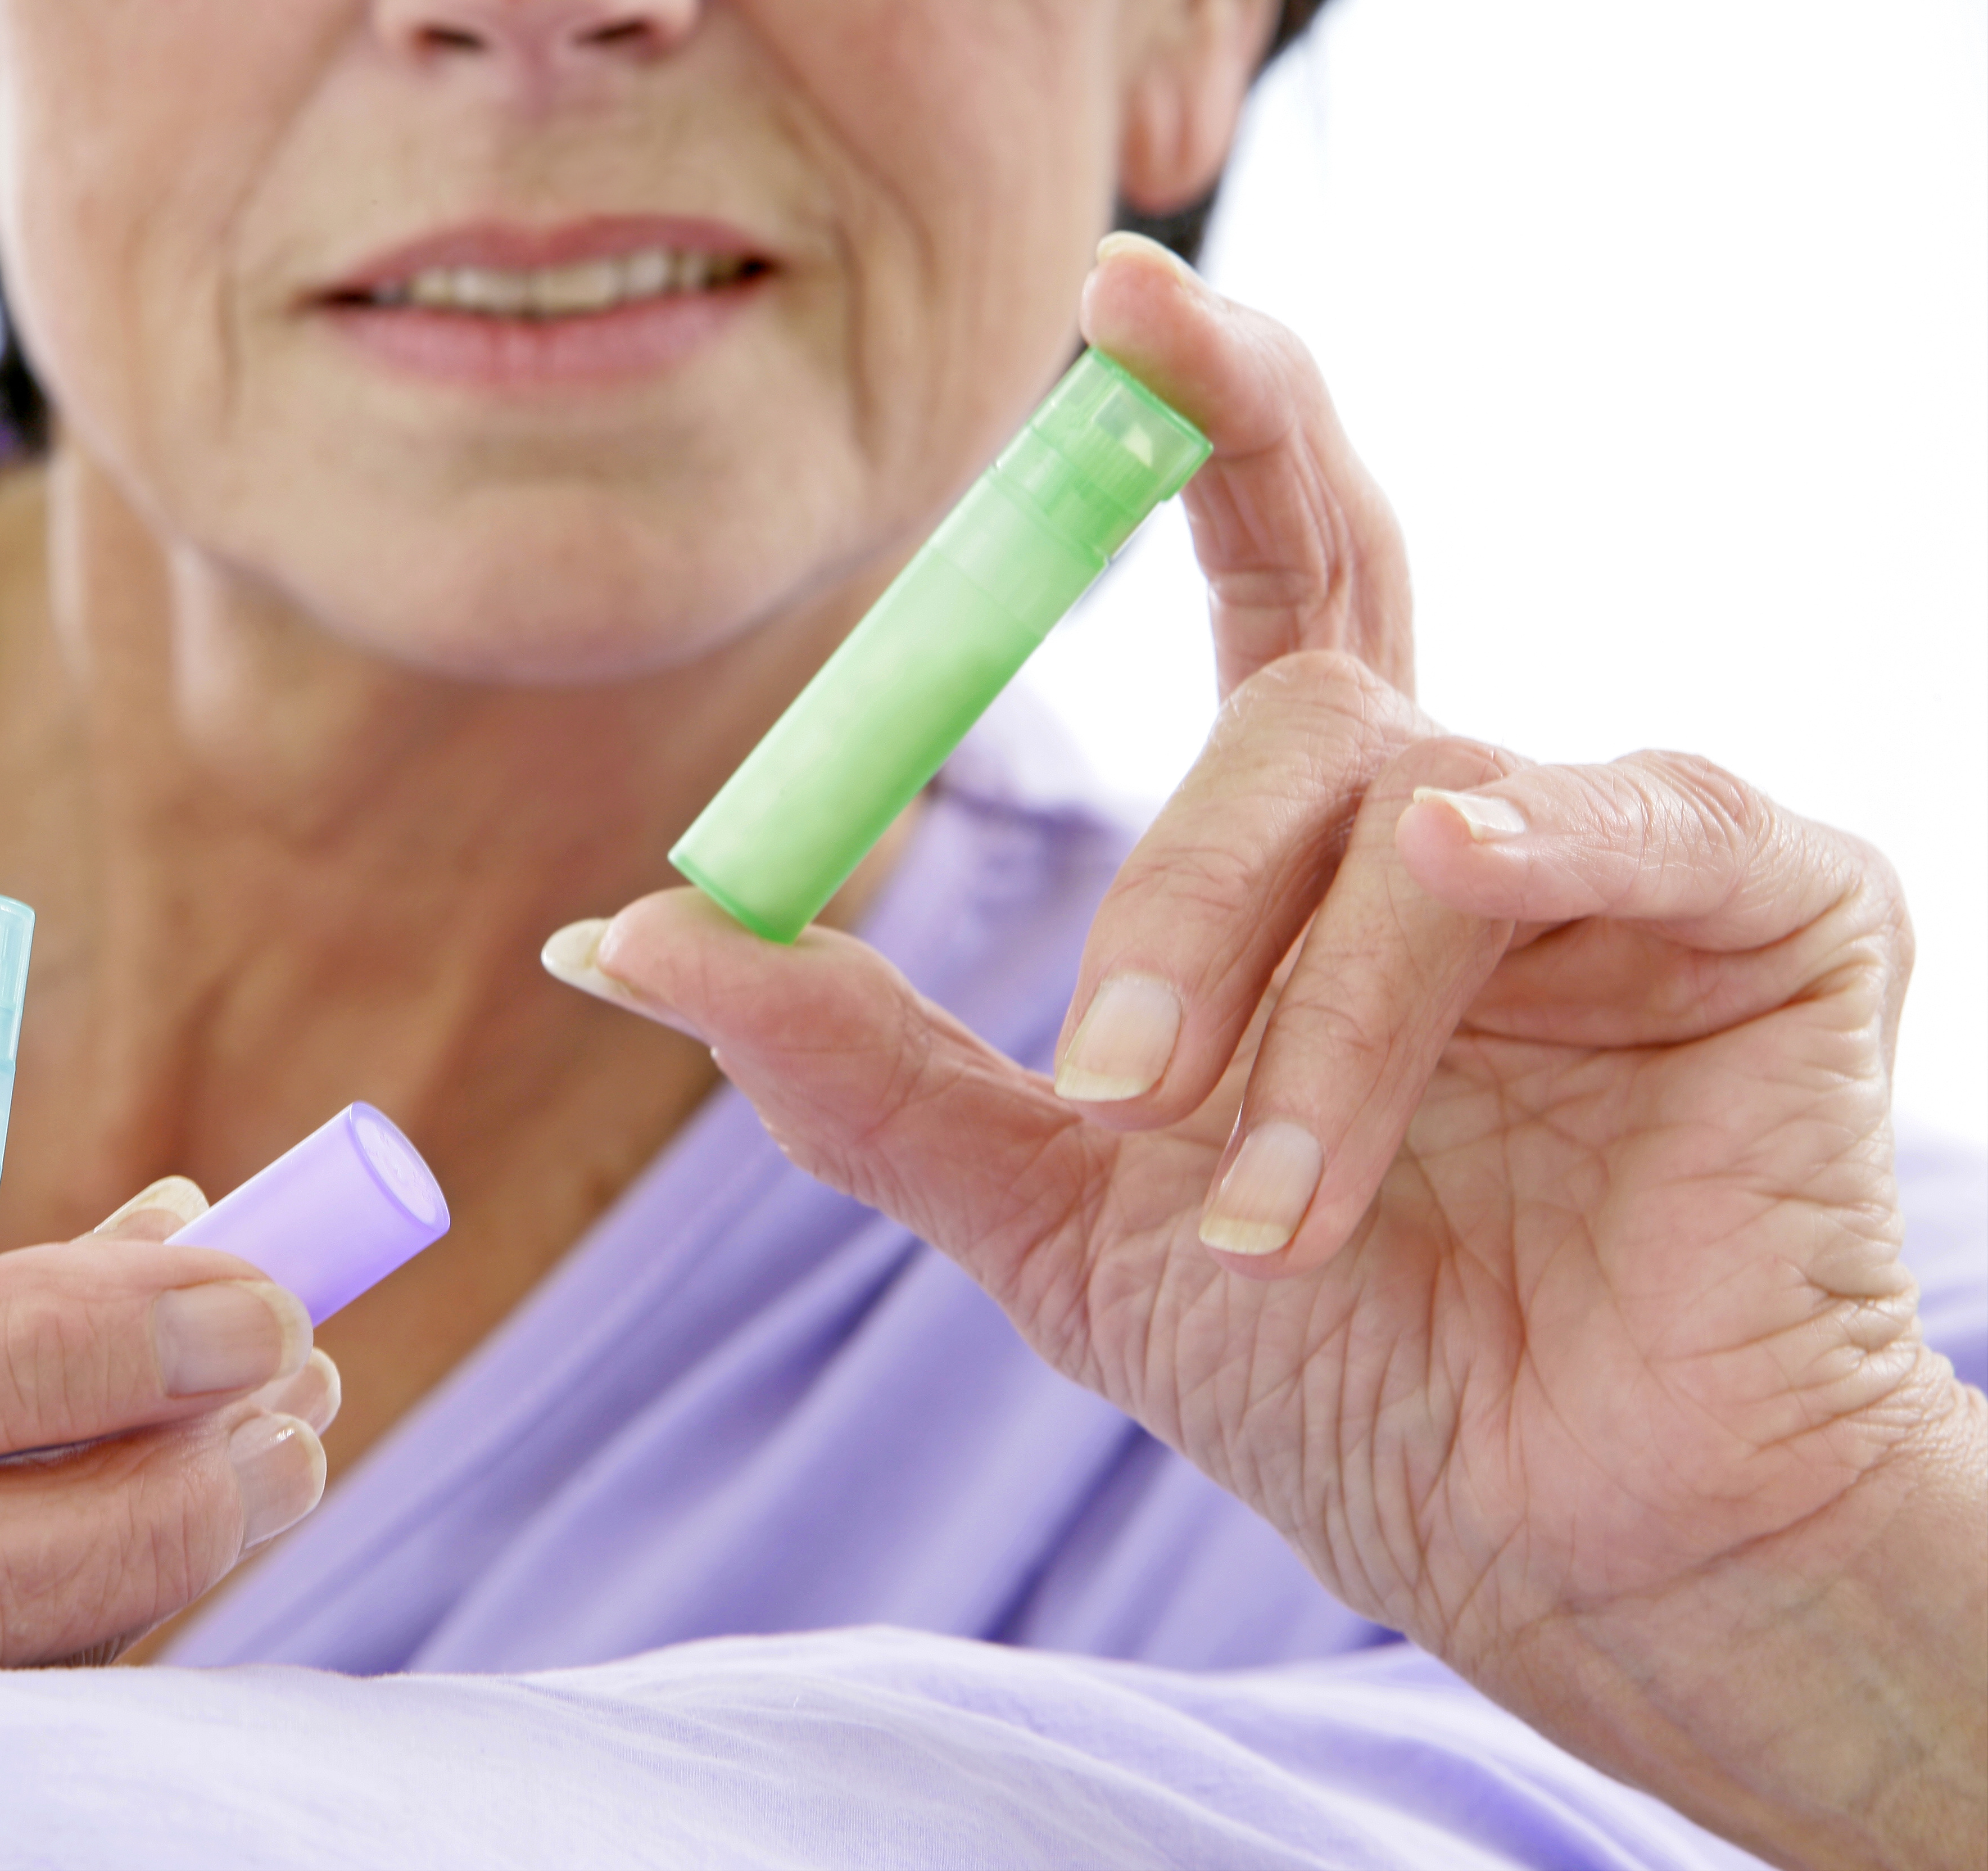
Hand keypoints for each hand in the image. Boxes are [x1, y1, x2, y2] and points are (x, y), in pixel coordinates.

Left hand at [563, 239, 1986, 1868]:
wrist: (1559, 1547)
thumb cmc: (1340, 1371)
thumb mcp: (1051, 1214)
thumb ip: (856, 1064)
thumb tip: (621, 935)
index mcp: (1323, 852)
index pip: (1264, 573)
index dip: (1207, 423)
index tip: (1117, 300)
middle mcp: (1473, 807)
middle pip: (1304, 684)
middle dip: (1179, 881)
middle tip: (1108, 1085)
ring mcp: (1627, 843)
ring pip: (1403, 799)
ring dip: (1301, 1020)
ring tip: (1263, 1224)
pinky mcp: (1777, 903)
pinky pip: (1614, 821)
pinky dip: (1486, 907)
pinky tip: (1438, 960)